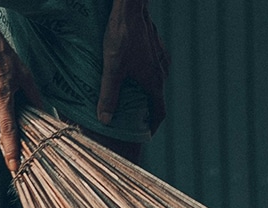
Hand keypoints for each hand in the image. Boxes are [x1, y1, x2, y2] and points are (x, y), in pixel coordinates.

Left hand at [97, 0, 168, 132]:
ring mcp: (161, 58)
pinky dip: (144, 75)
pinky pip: (153, 67)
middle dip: (146, 109)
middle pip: (156, 97)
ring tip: (129, 95)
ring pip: (154, 81)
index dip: (153, 125)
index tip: (146, 134)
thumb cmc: (122, 37)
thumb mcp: (112, 68)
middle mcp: (161, 72)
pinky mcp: (156, 47)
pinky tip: (130, 70)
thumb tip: (106, 120)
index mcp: (154, 81)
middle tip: (132, 117)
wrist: (131, 8)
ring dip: (145, 91)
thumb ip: (108, 95)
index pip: (159, 111)